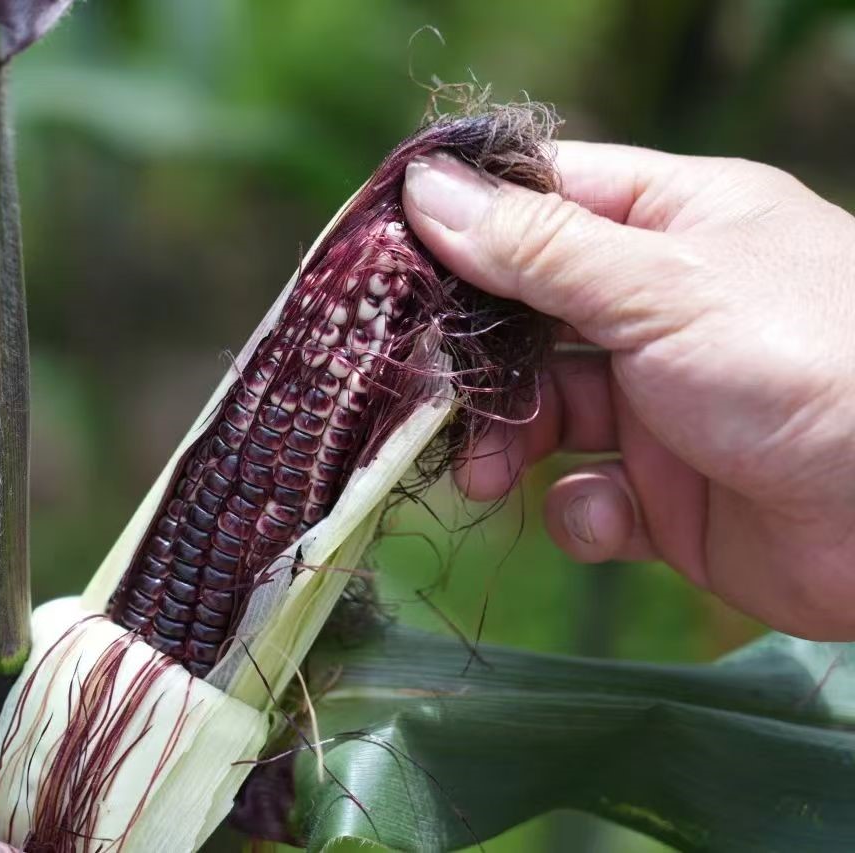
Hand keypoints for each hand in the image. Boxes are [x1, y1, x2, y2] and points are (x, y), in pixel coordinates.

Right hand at [402, 142, 854, 638]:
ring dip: (504, 442)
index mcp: (675, 224)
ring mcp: (660, 405)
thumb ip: (535, 249)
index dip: (463, 223)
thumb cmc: (804, 365)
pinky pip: (586, 497)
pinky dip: (582, 512)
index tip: (384, 258)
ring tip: (485, 473)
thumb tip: (424, 191)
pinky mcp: (667, 495)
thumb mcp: (659, 287)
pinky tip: (613, 518)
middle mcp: (660, 308)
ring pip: (541, 412)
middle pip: (523, 317)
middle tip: (422, 391)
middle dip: (472, 358)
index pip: (544, 200)